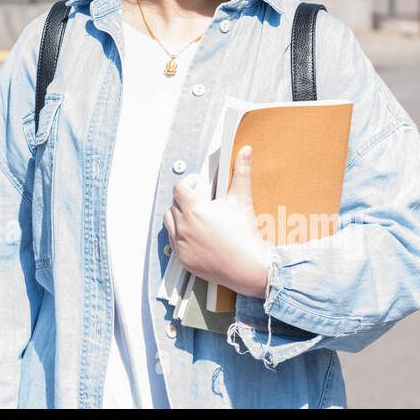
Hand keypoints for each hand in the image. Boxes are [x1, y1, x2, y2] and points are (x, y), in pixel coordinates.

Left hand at [163, 145, 271, 299]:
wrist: (249, 268)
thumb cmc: (245, 235)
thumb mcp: (242, 199)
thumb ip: (241, 172)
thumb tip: (245, 151)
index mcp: (195, 210)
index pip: (180, 188)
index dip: (189, 182)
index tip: (198, 183)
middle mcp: (183, 227)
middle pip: (175, 203)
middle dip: (186, 198)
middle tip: (202, 200)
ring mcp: (181, 244)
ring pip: (170, 221)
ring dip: (179, 215)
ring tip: (196, 216)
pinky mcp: (182, 259)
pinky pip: (172, 240)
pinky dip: (180, 234)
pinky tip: (195, 233)